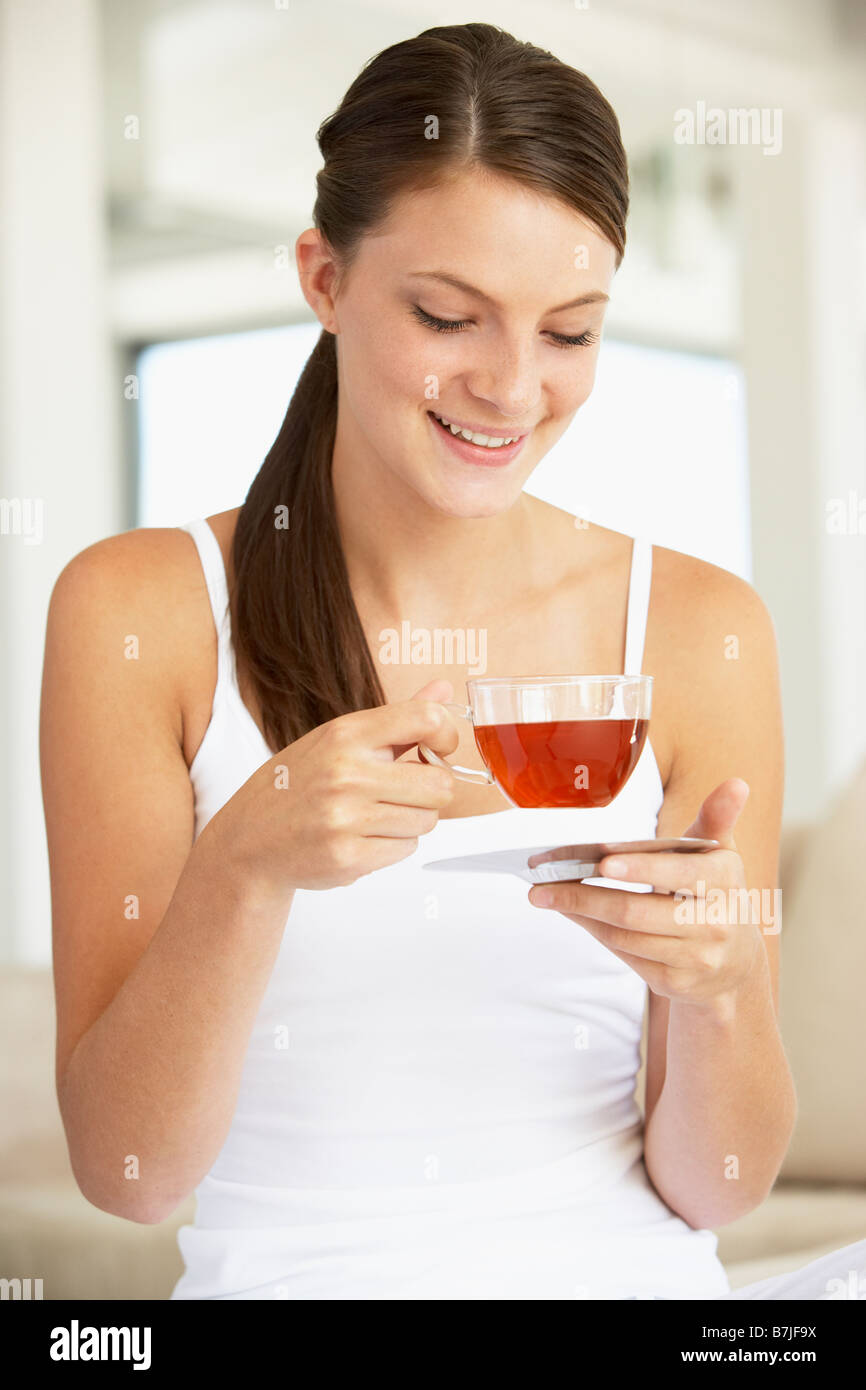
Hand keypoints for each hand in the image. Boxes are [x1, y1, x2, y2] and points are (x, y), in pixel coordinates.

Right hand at [205, 679, 457, 892]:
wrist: (248, 839)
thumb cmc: (299, 784)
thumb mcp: (339, 739)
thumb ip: (397, 719)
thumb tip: (444, 690)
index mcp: (346, 735)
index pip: (426, 718)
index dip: (447, 735)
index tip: (438, 748)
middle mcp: (346, 774)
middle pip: (440, 784)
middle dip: (431, 791)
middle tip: (404, 792)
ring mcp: (345, 819)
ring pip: (426, 820)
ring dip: (409, 820)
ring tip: (374, 816)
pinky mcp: (348, 858)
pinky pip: (406, 849)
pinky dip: (392, 846)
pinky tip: (361, 837)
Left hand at [528, 779, 761, 1006]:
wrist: (735, 962)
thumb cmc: (716, 893)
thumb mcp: (721, 854)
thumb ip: (718, 818)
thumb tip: (736, 784)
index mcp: (726, 881)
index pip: (680, 874)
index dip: (641, 869)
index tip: (604, 863)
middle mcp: (716, 924)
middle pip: (637, 911)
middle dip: (584, 897)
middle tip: (543, 883)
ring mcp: (694, 958)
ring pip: (623, 936)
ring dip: (580, 914)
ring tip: (547, 895)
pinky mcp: (673, 982)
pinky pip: (624, 956)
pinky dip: (594, 932)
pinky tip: (574, 915)